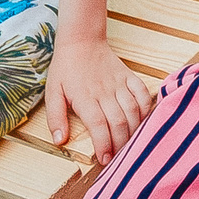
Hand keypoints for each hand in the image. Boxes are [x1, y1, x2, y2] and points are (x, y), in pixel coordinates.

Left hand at [46, 35, 154, 163]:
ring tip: (130, 145)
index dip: (103, 144)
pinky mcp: (129, 76)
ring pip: (133, 110)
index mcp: (85, 97)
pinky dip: (146, 109)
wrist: (82, 39)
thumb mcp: (52, 92)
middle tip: (118, 158)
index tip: (104, 159)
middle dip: (120, 144)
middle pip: (118, 122)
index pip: (98, 126)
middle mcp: (104, 91)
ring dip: (134, 130)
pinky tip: (143, 121)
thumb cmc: (66, 68)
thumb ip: (55, 117)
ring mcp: (119, 83)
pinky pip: (143, 93)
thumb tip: (60, 140)